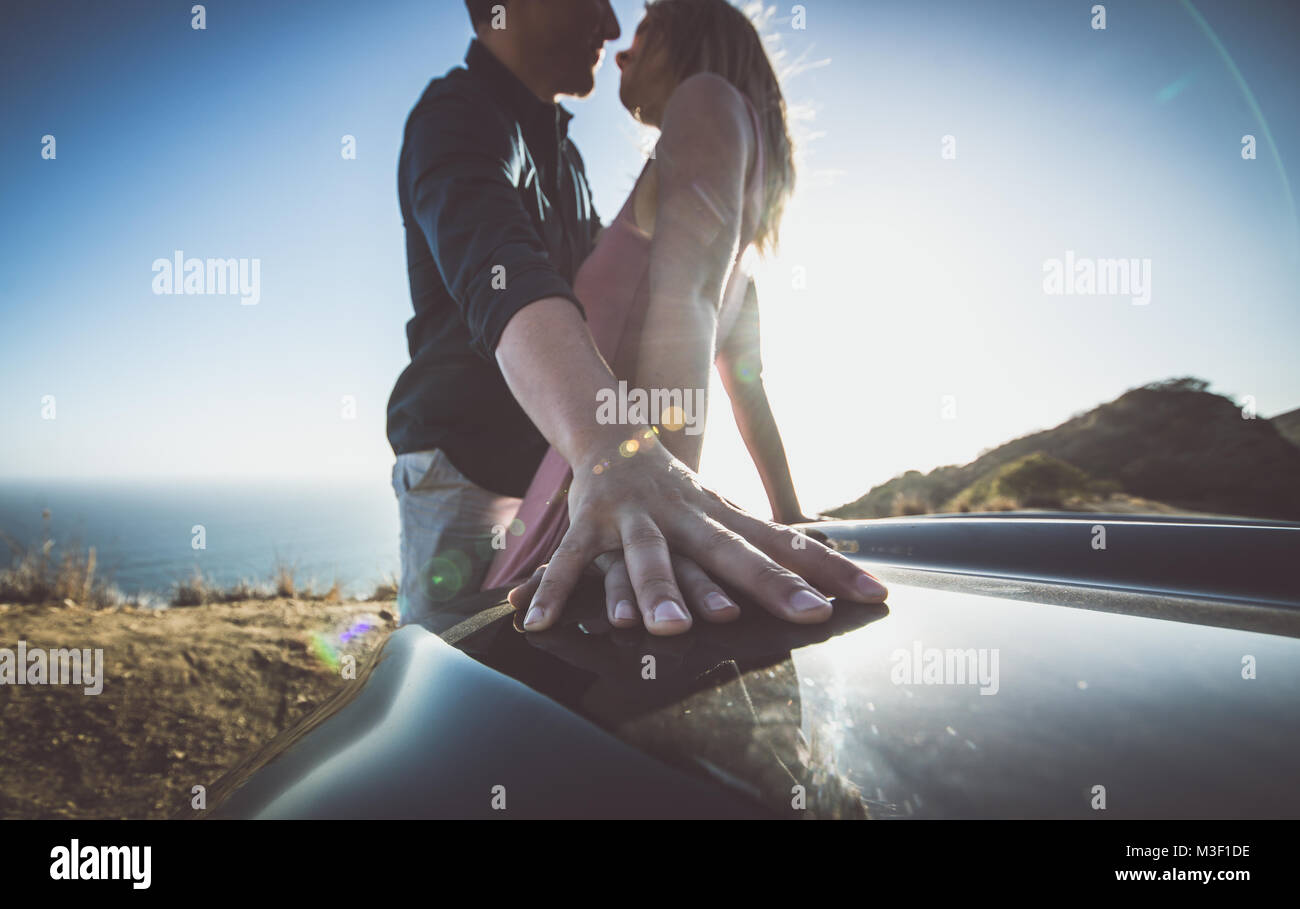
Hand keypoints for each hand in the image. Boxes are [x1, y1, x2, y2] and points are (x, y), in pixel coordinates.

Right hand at [508, 434, 886, 635]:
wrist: (613, 432)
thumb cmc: (679, 492)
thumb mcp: (724, 512)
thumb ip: (765, 544)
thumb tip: (828, 573)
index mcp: (723, 516)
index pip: (787, 543)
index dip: (831, 569)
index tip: (876, 595)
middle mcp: (686, 515)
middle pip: (732, 552)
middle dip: (769, 584)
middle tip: (808, 615)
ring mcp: (636, 518)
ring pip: (649, 558)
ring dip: (657, 592)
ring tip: (667, 632)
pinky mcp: (588, 524)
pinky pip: (569, 561)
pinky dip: (553, 591)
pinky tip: (539, 623)